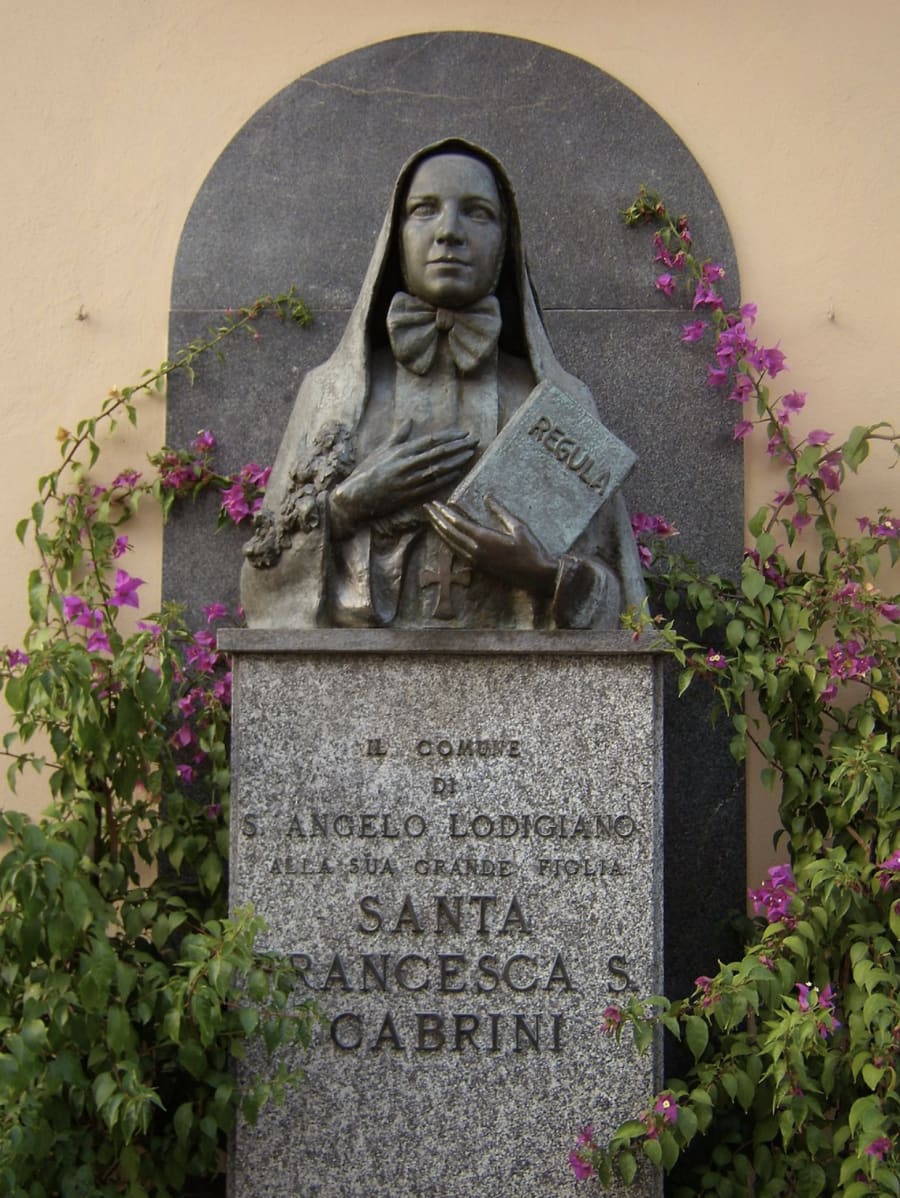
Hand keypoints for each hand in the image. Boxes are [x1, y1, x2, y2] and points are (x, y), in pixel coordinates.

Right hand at [329, 421, 476, 533]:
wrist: (355, 496)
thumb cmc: (368, 471)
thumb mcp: (382, 450)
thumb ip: (398, 436)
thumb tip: (409, 421)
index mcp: (401, 451)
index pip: (431, 441)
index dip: (449, 436)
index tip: (464, 433)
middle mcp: (406, 464)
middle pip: (438, 453)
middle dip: (458, 447)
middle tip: (474, 442)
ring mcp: (408, 481)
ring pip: (438, 469)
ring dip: (456, 462)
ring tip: (470, 456)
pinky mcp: (409, 495)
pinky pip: (431, 486)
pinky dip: (445, 479)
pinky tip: (457, 474)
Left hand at [424, 495, 557, 595]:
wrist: (536, 575)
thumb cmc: (531, 550)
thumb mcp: (518, 527)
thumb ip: (501, 512)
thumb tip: (487, 497)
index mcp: (484, 539)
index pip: (458, 523)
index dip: (445, 512)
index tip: (435, 503)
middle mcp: (476, 550)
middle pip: (449, 533)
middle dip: (436, 519)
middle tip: (425, 508)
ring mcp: (476, 560)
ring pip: (451, 544)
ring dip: (439, 530)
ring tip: (430, 519)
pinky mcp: (479, 566)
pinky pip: (457, 552)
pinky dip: (448, 542)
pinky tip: (445, 536)